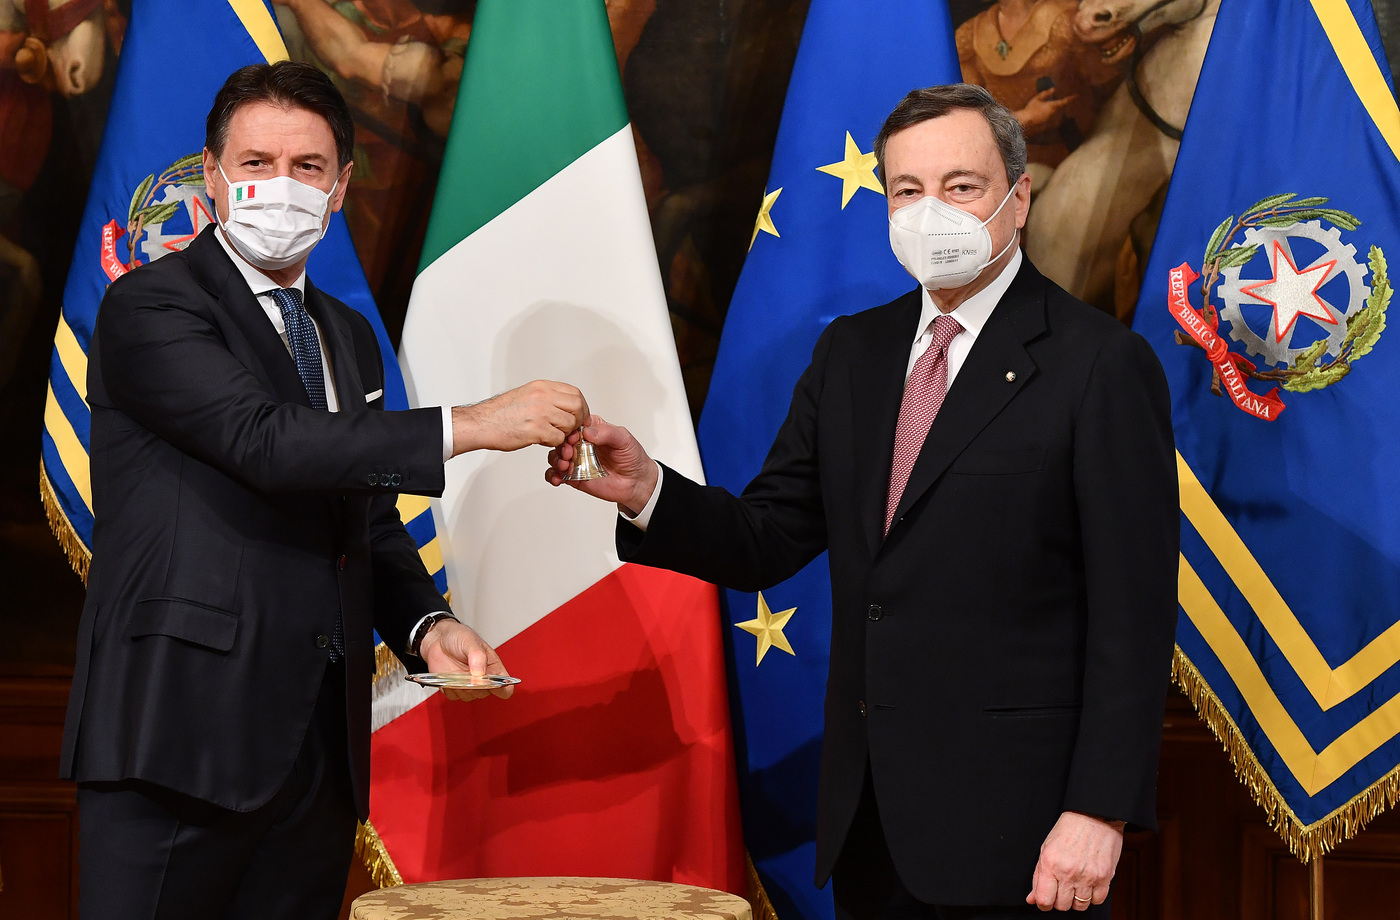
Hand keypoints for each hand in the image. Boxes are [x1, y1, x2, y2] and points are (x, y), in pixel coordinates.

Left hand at [419, 619, 513, 700]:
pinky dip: (449, 689)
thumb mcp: (470, 641)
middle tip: (468, 674)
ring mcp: (468, 684)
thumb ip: (477, 656)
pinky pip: (453, 696)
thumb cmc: (458, 636)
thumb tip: (480, 674)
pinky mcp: (454, 688)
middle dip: (476, 686)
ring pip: (468, 697)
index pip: (506, 685)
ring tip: (456, 673)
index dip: (502, 688)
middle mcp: (482, 678)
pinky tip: (448, 677)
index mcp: (493, 666)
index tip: (490, 682)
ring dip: (461, 688)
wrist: (438, 638)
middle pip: (485, 693)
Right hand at [452, 380, 587, 454]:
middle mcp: (543, 396)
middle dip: (578, 420)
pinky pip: (558, 438)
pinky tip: (542, 440)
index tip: (578, 416)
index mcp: (542, 387)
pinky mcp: (536, 429)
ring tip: (551, 435)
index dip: (581, 407)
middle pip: (578, 406)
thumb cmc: (500, 413)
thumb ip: (547, 398)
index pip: (575, 393)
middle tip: (570, 429)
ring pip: (570, 424)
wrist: (481, 423)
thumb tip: (565, 406)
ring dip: (564, 433)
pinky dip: (553, 442)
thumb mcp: (526, 395)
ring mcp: (540, 412)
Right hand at [544, 415, 658, 515]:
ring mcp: (576, 460)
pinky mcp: (574, 476)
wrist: (636, 482)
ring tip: (565, 466)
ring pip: (555, 456)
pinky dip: (552, 475)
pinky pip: (556, 474)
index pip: (574, 424)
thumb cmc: (632, 457)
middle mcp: (581, 443)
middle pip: (561, 440)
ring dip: (556, 460)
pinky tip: (558, 478)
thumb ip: (607, 432)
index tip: (574, 437)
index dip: (570, 430)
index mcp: (592, 430)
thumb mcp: (624, 439)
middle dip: (561, 447)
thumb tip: (588, 431)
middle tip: (569, 454)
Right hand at [1014, 88, 1076, 135]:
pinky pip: (1050, 117)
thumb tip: (1053, 89)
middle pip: (1060, 107)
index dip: (1071, 98)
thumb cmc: (1031, 109)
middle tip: (1063, 100)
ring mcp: (1051, 119)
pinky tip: (1042, 113)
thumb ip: (1046, 93)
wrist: (1025, 122)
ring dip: (1054, 109)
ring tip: (1049, 106)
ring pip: (1055, 112)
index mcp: (1053, 105)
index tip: (1077, 96)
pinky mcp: (1047, 123)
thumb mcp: (1037, 99)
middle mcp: (1054, 113)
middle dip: (1062, 103)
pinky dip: (1049, 114)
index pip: (1064, 101)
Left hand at [1026, 811, 1122, 910]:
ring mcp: (1087, 876)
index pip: (1044, 899)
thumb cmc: (1069, 829)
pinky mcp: (1105, 877)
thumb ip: (1038, 875)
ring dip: (1077, 899)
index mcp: (1050, 863)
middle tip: (1062, 888)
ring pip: (1080, 906)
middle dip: (1060, 900)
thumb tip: (1032, 898)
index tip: (1046, 899)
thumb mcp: (1046, 847)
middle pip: (1062, 905)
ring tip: (1076, 885)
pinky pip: (1098, 900)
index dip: (1043, 903)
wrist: (1094, 815)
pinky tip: (1089, 884)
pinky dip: (1093, 896)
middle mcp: (1068, 872)